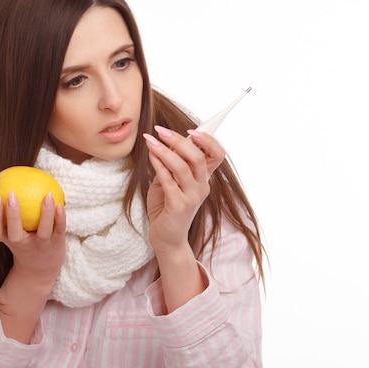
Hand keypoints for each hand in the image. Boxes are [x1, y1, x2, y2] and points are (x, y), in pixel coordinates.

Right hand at [0, 191, 65, 289]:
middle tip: (11, 194)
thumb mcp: (13, 234)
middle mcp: (23, 244)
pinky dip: (60, 218)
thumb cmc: (24, 244)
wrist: (40, 271)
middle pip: (15, 232)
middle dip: (12, 214)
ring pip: (43, 231)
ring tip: (47, 195)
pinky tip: (61, 205)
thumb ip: (7, 216)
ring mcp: (40, 246)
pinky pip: (59, 230)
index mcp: (9, 240)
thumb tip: (3, 185)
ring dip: (45, 213)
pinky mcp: (56, 244)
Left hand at [143, 126, 224, 252]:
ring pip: (182, 167)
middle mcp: (202, 187)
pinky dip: (159, 165)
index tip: (192, 130)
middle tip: (160, 130)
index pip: (217, 154)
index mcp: (203, 178)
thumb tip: (166, 140)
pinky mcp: (179, 206)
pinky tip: (150, 156)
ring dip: (165, 151)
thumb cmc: (166, 207)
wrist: (165, 237)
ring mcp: (192, 197)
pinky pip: (168, 181)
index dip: (208, 140)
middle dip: (179, 140)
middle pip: (198, 157)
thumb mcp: (170, 181)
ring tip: (150, 141)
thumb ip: (171, 164)